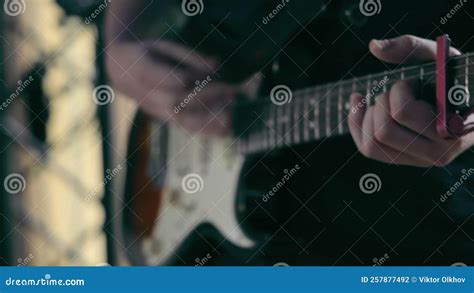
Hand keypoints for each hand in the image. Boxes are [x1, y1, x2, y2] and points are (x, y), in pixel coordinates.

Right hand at [106, 40, 235, 135]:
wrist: (120, 71)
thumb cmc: (146, 53)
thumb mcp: (163, 45)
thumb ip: (188, 56)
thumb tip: (216, 65)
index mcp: (143, 71)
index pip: (172, 80)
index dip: (195, 77)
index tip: (215, 70)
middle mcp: (148, 96)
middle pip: (180, 103)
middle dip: (208, 100)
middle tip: (232, 93)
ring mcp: (155, 110)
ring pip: (182, 120)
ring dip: (209, 122)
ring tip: (231, 122)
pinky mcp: (163, 118)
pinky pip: (184, 128)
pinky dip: (206, 131)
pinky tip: (224, 131)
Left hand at [348, 35, 473, 166]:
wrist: (465, 102)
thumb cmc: (451, 77)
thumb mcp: (439, 57)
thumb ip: (410, 46)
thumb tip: (374, 47)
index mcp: (453, 128)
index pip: (403, 113)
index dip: (399, 91)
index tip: (412, 81)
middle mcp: (438, 153)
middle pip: (383, 131)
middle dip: (383, 102)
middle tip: (397, 89)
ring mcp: (418, 160)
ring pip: (372, 143)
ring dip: (372, 113)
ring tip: (387, 99)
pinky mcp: (402, 160)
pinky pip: (367, 149)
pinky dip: (356, 123)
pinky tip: (357, 102)